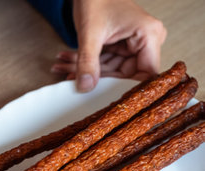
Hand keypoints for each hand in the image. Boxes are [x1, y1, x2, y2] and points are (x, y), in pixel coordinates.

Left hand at [51, 0, 166, 91]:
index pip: (146, 75)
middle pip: (125, 74)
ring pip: (110, 69)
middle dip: (95, 77)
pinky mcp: (122, 45)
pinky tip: (66, 63)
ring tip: (61, 67)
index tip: (104, 97)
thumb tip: (86, 88)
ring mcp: (134, 44)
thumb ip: (88, 62)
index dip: (126, 88)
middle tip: (70, 79)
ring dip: (85, 70)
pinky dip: (85, 63)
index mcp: (149, 35)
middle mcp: (146, 40)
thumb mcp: (90, 34)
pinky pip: (105, 62)